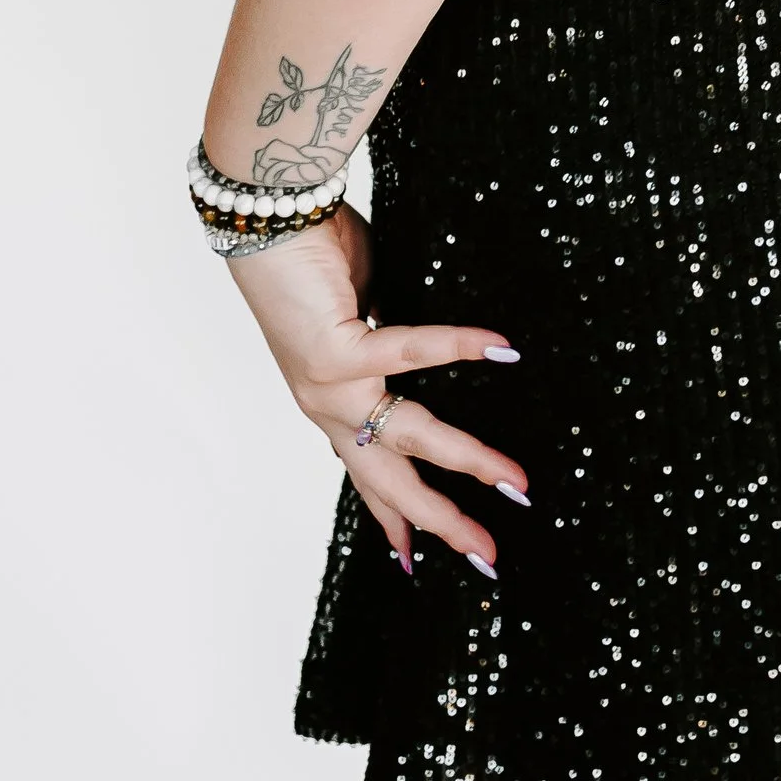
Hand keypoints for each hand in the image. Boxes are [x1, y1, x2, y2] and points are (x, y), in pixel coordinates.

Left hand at [227, 203, 528, 577]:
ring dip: (467, 460)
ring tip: (516, 479)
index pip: (366, 470)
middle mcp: (328, 404)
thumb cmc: (310, 254)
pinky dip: (459, 347)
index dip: (390, 517)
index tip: (410, 562)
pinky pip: (408, 352)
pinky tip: (501, 351)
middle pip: (390, 481)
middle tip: (488, 556)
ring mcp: (328, 385)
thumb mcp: (360, 312)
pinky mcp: (334, 351)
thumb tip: (430, 348)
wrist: (263, 218)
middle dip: (441, 522)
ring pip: (409, 436)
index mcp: (332, 399)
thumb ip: (388, 340)